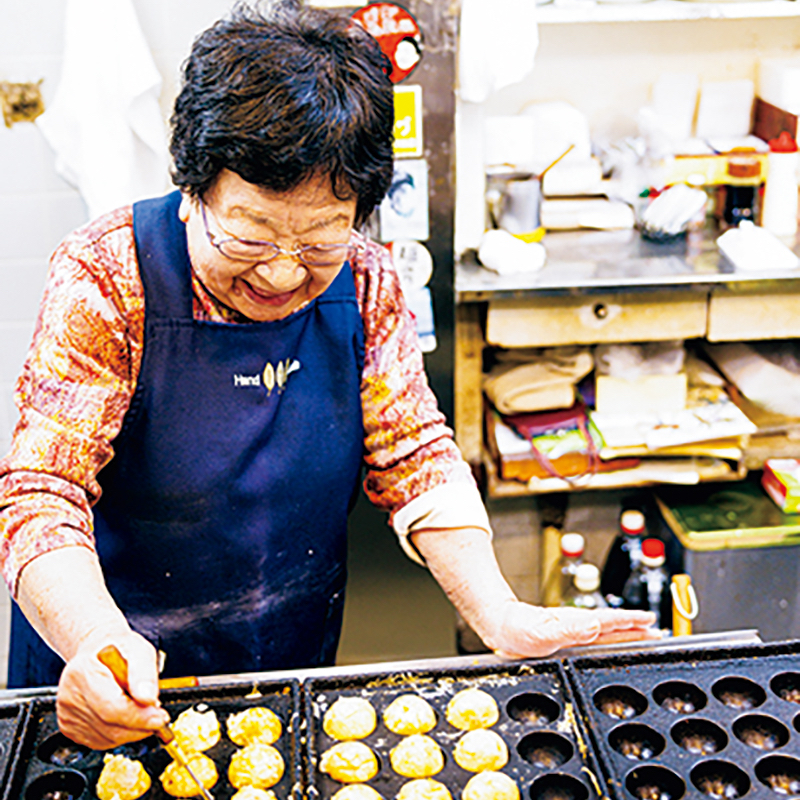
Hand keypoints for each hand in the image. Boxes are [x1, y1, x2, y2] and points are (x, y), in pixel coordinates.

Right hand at [57, 629, 169, 748]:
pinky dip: (120, 734)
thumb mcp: (139, 650)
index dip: (138, 717)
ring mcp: (67, 714)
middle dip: (140, 726)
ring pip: (107, 738)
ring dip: (132, 731)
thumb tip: (148, 699)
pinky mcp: (69, 728)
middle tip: (158, 715)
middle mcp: (69, 695)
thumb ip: (144, 673)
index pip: (111, 707)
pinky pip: (101, 742)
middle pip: (109, 726)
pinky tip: (126, 717)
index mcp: (83, 672)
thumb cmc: (119, 649)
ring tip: (141, 710)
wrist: (98, 650)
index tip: (160, 718)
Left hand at [483, 600, 659, 658]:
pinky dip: (609, 637)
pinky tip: (611, 641)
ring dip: (626, 632)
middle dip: (636, 628)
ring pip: (605, 630)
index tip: (652, 622)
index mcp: (576, 623)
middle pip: (613, 626)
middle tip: (658, 631)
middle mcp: (577, 625)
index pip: (610, 622)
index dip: (632, 622)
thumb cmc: (516, 630)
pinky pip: (594, 636)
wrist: (499, 626)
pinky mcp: (565, 636)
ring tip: (644, 634)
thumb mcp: (542, 634)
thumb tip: (595, 625)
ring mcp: (572, 629)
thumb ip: (568, 631)